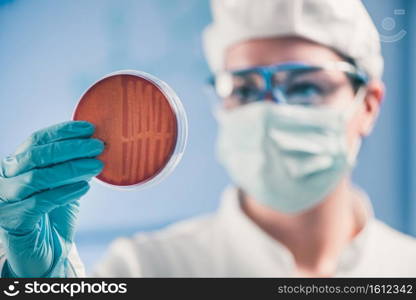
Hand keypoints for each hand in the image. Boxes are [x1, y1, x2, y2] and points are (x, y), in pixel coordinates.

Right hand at [0, 121, 103, 276]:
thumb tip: (97, 146)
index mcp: (18, 164)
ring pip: (38, 178)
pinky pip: (40, 202)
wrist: (46, 252)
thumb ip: (74, 166)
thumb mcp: (66, 185)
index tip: (89, 128)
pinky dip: (65, 192)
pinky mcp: (13, 221)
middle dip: (71, 148)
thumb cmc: (55, 214)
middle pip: (37, 155)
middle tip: (98, 146)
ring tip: (96, 166)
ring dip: (71, 169)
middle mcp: (7, 178)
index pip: (38, 140)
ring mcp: (6, 199)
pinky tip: (85, 188)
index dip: (63, 131)